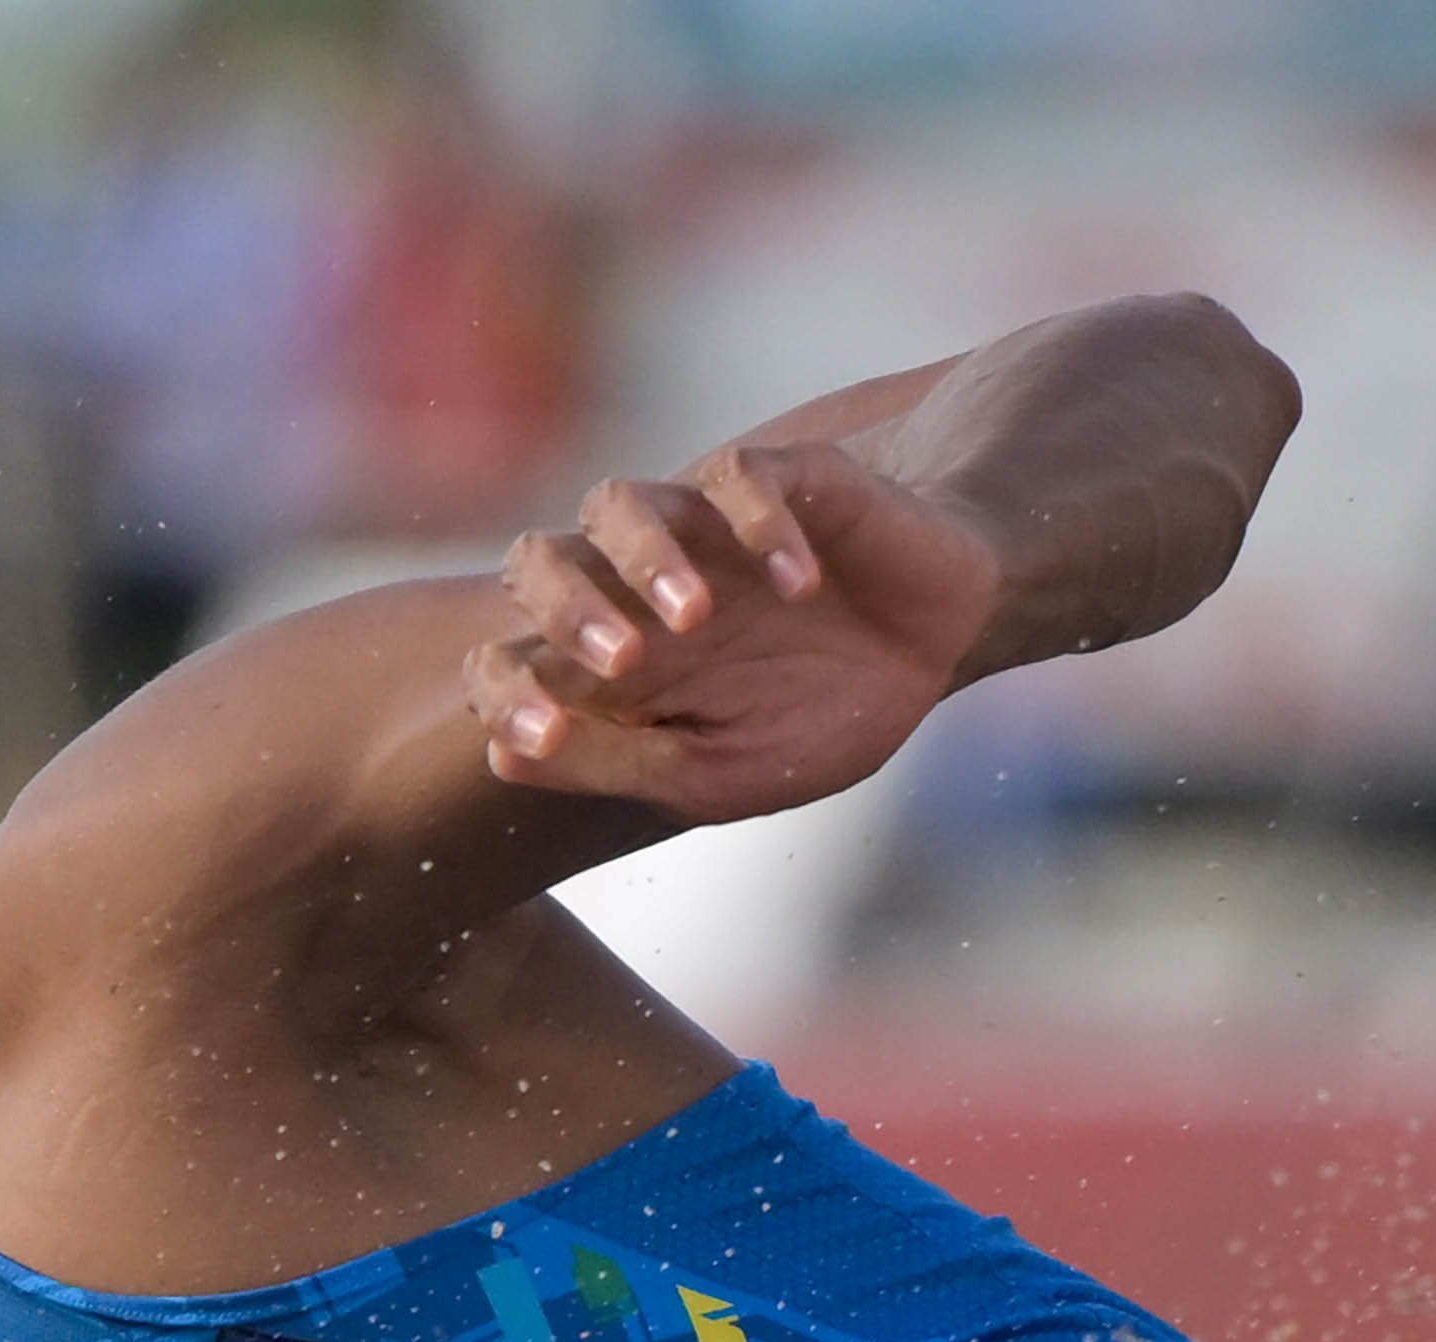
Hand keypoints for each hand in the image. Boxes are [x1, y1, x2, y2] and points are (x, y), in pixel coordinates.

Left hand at [464, 438, 1007, 824]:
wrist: (935, 644)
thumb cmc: (821, 713)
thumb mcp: (715, 772)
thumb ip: (614, 761)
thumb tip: (503, 756)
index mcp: (611, 666)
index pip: (508, 656)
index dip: (501, 691)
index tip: (535, 735)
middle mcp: (634, 585)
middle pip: (540, 561)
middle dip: (564, 611)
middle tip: (624, 664)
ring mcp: (699, 527)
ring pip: (614, 502)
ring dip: (643, 559)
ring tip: (695, 619)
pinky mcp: (772, 479)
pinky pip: (739, 475)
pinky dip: (762, 525)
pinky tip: (802, 584)